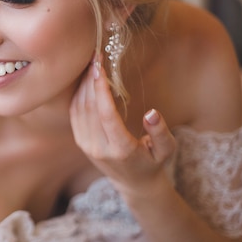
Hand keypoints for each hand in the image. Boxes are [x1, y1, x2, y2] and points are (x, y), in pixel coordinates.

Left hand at [69, 57, 176, 199]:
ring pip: (79, 109)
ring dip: (84, 84)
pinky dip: (78, 94)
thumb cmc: (153, 163)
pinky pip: (75, 113)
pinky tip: (86, 80)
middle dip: (91, 80)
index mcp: (121, 149)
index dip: (101, 89)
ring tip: (92, 64)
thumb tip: (152, 112)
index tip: (101, 66)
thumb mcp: (166, 150)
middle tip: (95, 57)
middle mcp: (99, 148)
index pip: (106, 114)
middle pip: (90, 108)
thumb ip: (160, 132)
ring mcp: (86, 145)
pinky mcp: (80, 141)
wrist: (133, 184)